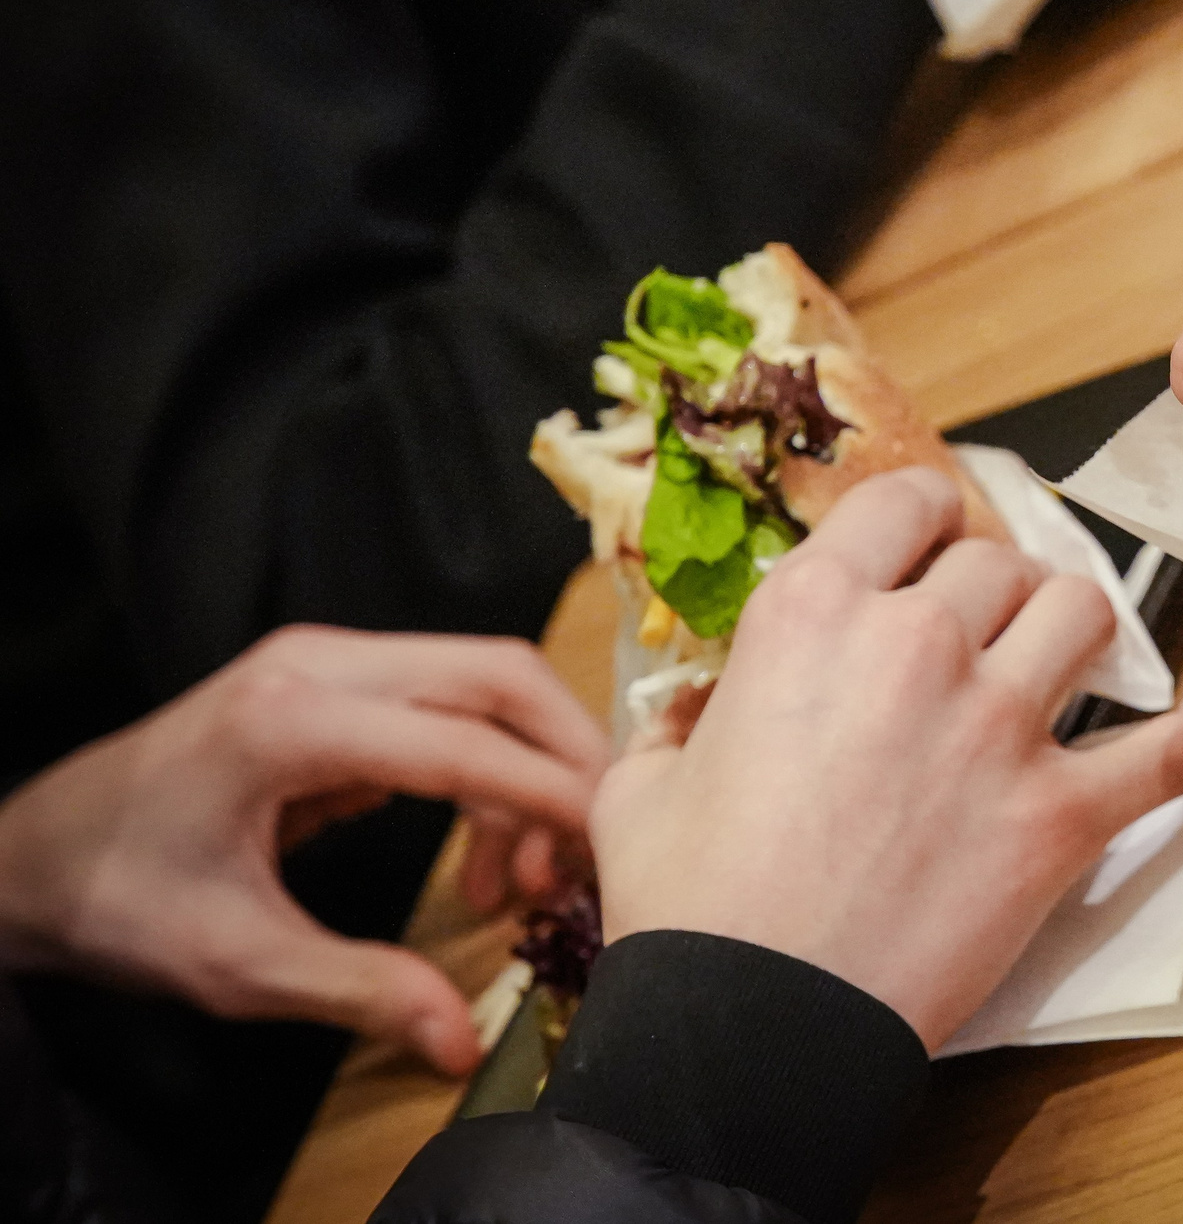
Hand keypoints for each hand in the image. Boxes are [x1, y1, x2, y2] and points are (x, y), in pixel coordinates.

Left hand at [0, 627, 609, 1074]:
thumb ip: (359, 990)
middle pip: (498, 676)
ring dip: (527, 770)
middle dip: (566, 759)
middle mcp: (319, 664)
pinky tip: (477, 855)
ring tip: (512, 885)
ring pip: (484, 681)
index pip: (463, 743)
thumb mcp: (237, 963)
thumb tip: (463, 1041)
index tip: (605, 851)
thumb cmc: (121, 901)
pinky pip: (449, 702)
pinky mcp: (335, 677)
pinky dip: (487, 768)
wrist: (34, 856)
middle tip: (586, 854)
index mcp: (290, 722)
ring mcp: (327, 660)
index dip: (549, 797)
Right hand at [592, 469, 1182, 1049]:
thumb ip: (683, 723)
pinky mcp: (1059, 813)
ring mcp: (998, 726)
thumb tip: (700, 713)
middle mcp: (914, 645)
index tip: (931, 543)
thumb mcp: (644, 786)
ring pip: (1082, 611)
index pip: (905, 502)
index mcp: (811, 616)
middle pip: (998, 561)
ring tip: (1064, 656)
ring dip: (1074, 629)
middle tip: (984, 626)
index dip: (925, 518)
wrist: (753, 1027)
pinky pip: (1168, 751)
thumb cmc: (694, 911)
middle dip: (992, 587)